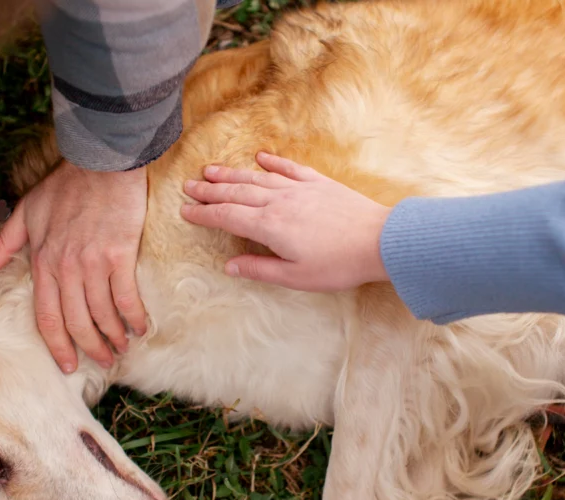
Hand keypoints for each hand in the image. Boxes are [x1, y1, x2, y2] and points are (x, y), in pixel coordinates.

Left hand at [0, 161, 148, 372]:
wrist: (100, 161)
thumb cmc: (65, 185)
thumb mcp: (26, 212)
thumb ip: (2, 245)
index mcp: (42, 262)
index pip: (47, 317)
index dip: (58, 346)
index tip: (68, 365)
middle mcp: (66, 269)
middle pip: (77, 323)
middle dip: (90, 348)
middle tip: (103, 362)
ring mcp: (93, 263)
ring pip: (102, 315)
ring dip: (114, 337)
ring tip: (122, 348)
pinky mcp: (119, 255)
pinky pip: (126, 297)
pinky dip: (134, 317)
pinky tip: (141, 328)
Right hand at [180, 152, 391, 291]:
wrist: (379, 241)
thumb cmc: (338, 265)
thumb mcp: (295, 277)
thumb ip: (259, 269)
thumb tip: (229, 266)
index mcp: (269, 227)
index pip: (227, 217)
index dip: (204, 214)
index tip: (185, 211)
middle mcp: (279, 203)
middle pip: (236, 193)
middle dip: (210, 190)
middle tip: (188, 186)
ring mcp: (299, 189)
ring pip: (257, 178)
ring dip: (232, 174)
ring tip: (211, 170)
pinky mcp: (319, 183)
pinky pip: (289, 169)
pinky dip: (272, 162)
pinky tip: (260, 157)